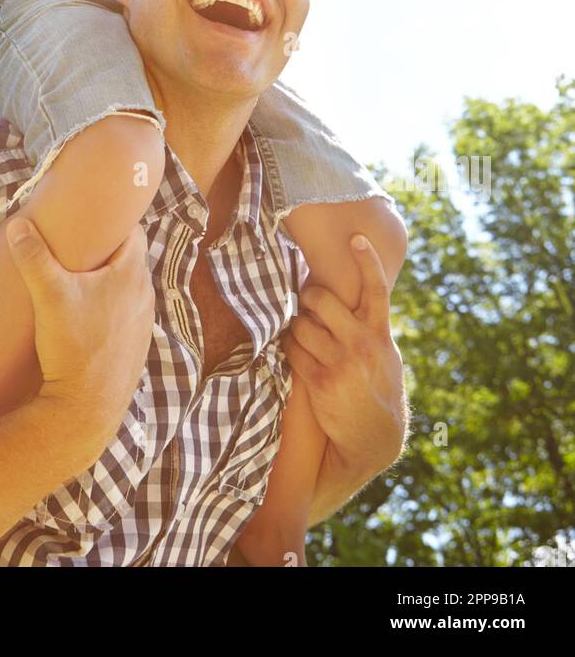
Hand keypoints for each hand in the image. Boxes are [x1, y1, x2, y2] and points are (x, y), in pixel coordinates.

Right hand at [5, 218, 154, 463]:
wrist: (85, 410)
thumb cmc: (71, 347)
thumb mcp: (48, 295)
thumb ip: (33, 257)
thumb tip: (18, 225)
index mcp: (132, 275)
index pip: (133, 233)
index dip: (114, 222)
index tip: (93, 218)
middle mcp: (145, 297)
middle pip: (129, 261)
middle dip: (106, 252)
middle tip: (78, 246)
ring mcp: (143, 325)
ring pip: (128, 290)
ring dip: (109, 284)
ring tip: (80, 282)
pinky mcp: (136, 348)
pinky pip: (126, 316)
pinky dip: (110, 310)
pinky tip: (87, 318)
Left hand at [280, 236, 406, 485]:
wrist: (376, 438)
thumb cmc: (379, 388)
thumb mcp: (386, 355)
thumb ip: (371, 326)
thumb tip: (355, 295)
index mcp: (380, 333)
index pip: (376, 289)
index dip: (367, 260)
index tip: (356, 237)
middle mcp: (362, 344)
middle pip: (323, 300)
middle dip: (308, 296)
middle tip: (307, 300)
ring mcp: (341, 362)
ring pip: (302, 325)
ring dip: (295, 325)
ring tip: (300, 331)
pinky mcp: (320, 381)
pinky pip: (292, 351)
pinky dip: (288, 346)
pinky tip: (292, 348)